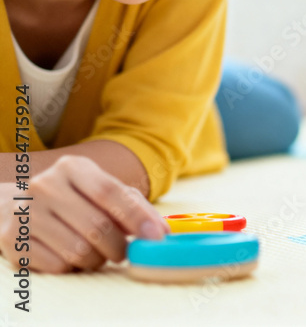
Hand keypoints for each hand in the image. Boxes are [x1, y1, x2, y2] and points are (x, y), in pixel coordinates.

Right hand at [0, 156, 168, 272]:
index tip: (157, 236)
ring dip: (96, 260)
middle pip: (98, 227)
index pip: (111, 193)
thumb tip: (160, 231)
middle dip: (119, 247)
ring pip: (79, 251)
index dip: (137, 217)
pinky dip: (72, 268)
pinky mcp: (12, 240)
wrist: (14, 207)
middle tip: (123, 252)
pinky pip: (57, 266)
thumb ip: (133, 205)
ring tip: (95, 253)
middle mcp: (45, 186)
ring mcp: (25, 213)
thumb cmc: (73, 200)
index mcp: (72, 168)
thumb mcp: (100, 190)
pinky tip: (68, 256)